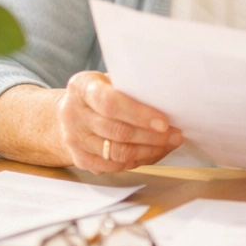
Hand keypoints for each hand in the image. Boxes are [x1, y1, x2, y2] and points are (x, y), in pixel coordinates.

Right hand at [57, 71, 183, 173]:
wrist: (70, 111)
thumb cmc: (99, 92)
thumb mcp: (108, 79)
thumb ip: (129, 87)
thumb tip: (166, 99)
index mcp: (82, 87)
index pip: (110, 103)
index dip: (139, 114)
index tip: (164, 122)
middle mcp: (73, 114)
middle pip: (116, 131)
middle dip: (151, 136)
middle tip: (175, 134)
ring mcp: (74, 139)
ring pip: (117, 152)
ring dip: (148, 150)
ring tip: (169, 144)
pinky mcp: (80, 159)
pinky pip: (113, 166)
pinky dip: (138, 161)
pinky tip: (153, 153)